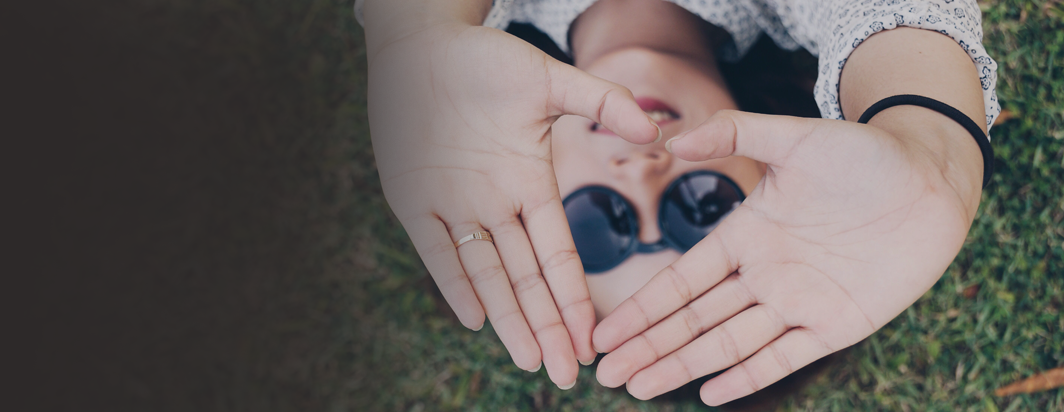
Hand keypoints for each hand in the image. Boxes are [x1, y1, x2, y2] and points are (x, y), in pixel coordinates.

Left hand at [367, 21, 659, 386]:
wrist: (423, 44)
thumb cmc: (486, 59)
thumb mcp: (549, 80)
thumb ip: (600, 102)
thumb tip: (651, 129)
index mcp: (531, 184)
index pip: (558, 256)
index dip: (575, 298)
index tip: (594, 338)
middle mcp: (496, 204)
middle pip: (527, 279)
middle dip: (548, 327)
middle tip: (568, 375)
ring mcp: (455, 205)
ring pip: (487, 275)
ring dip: (508, 318)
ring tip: (530, 360)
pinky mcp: (412, 198)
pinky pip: (436, 250)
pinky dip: (454, 283)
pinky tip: (475, 318)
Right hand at [590, 110, 982, 403]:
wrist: (932, 179)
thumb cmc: (864, 153)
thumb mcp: (794, 136)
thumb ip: (733, 132)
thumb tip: (671, 138)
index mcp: (745, 235)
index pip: (681, 280)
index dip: (641, 309)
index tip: (604, 332)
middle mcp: (764, 275)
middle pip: (693, 321)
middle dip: (649, 348)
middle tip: (606, 375)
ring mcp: (798, 303)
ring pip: (728, 343)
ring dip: (683, 366)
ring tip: (639, 387)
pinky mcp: (838, 325)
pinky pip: (786, 356)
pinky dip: (750, 375)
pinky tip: (711, 392)